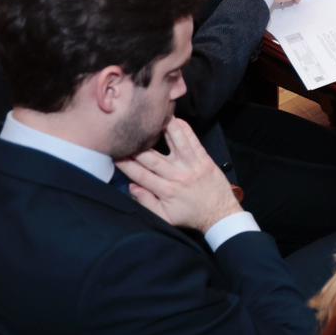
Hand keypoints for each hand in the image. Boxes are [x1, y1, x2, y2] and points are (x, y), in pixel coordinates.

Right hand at [116, 119, 241, 235]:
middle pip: (152, 158)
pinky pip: (194, 142)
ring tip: (152, 117)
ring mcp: (192, 166)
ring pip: (176, 143)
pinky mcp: (205, 160)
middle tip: (126, 132)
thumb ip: (147, 202)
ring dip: (163, 129)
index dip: (125, 164)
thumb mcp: (165, 217)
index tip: (114, 153)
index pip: (140, 174)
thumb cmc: (191, 216)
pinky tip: (176, 119)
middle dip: (137, 146)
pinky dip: (185, 130)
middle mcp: (178, 176)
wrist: (220, 214)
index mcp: (166, 191)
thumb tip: (132, 186)